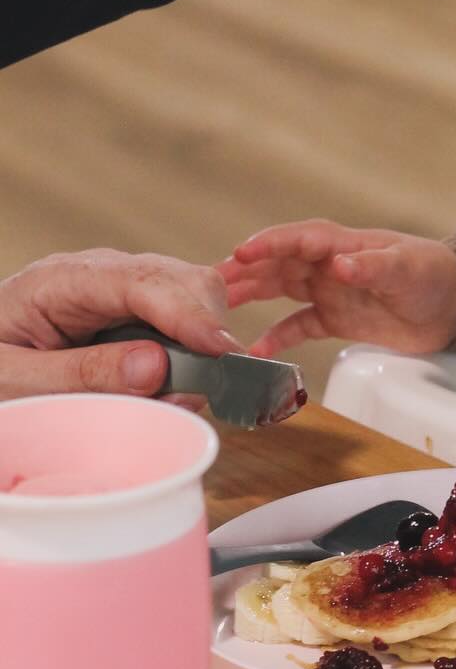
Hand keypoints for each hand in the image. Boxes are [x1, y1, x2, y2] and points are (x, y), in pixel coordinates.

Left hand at [0, 249, 241, 406]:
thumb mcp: (16, 381)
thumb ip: (80, 374)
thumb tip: (157, 367)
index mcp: (64, 280)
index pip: (144, 283)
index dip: (189, 316)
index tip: (222, 353)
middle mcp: (102, 271)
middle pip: (184, 280)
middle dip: (207, 330)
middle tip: (203, 393)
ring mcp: (121, 286)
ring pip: (193, 295)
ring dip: (203, 343)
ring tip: (180, 396)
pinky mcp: (133, 307)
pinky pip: (181, 316)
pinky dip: (193, 349)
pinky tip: (176, 384)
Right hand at [221, 221, 455, 359]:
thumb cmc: (436, 276)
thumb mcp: (407, 269)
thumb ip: (374, 267)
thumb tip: (340, 265)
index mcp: (344, 244)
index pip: (298, 238)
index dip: (269, 244)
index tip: (240, 253)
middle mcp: (330, 264)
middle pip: (279, 263)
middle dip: (245, 270)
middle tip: (209, 283)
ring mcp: (330, 291)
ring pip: (280, 289)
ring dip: (251, 296)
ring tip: (217, 309)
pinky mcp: (336, 318)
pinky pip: (297, 325)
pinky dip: (276, 337)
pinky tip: (255, 353)